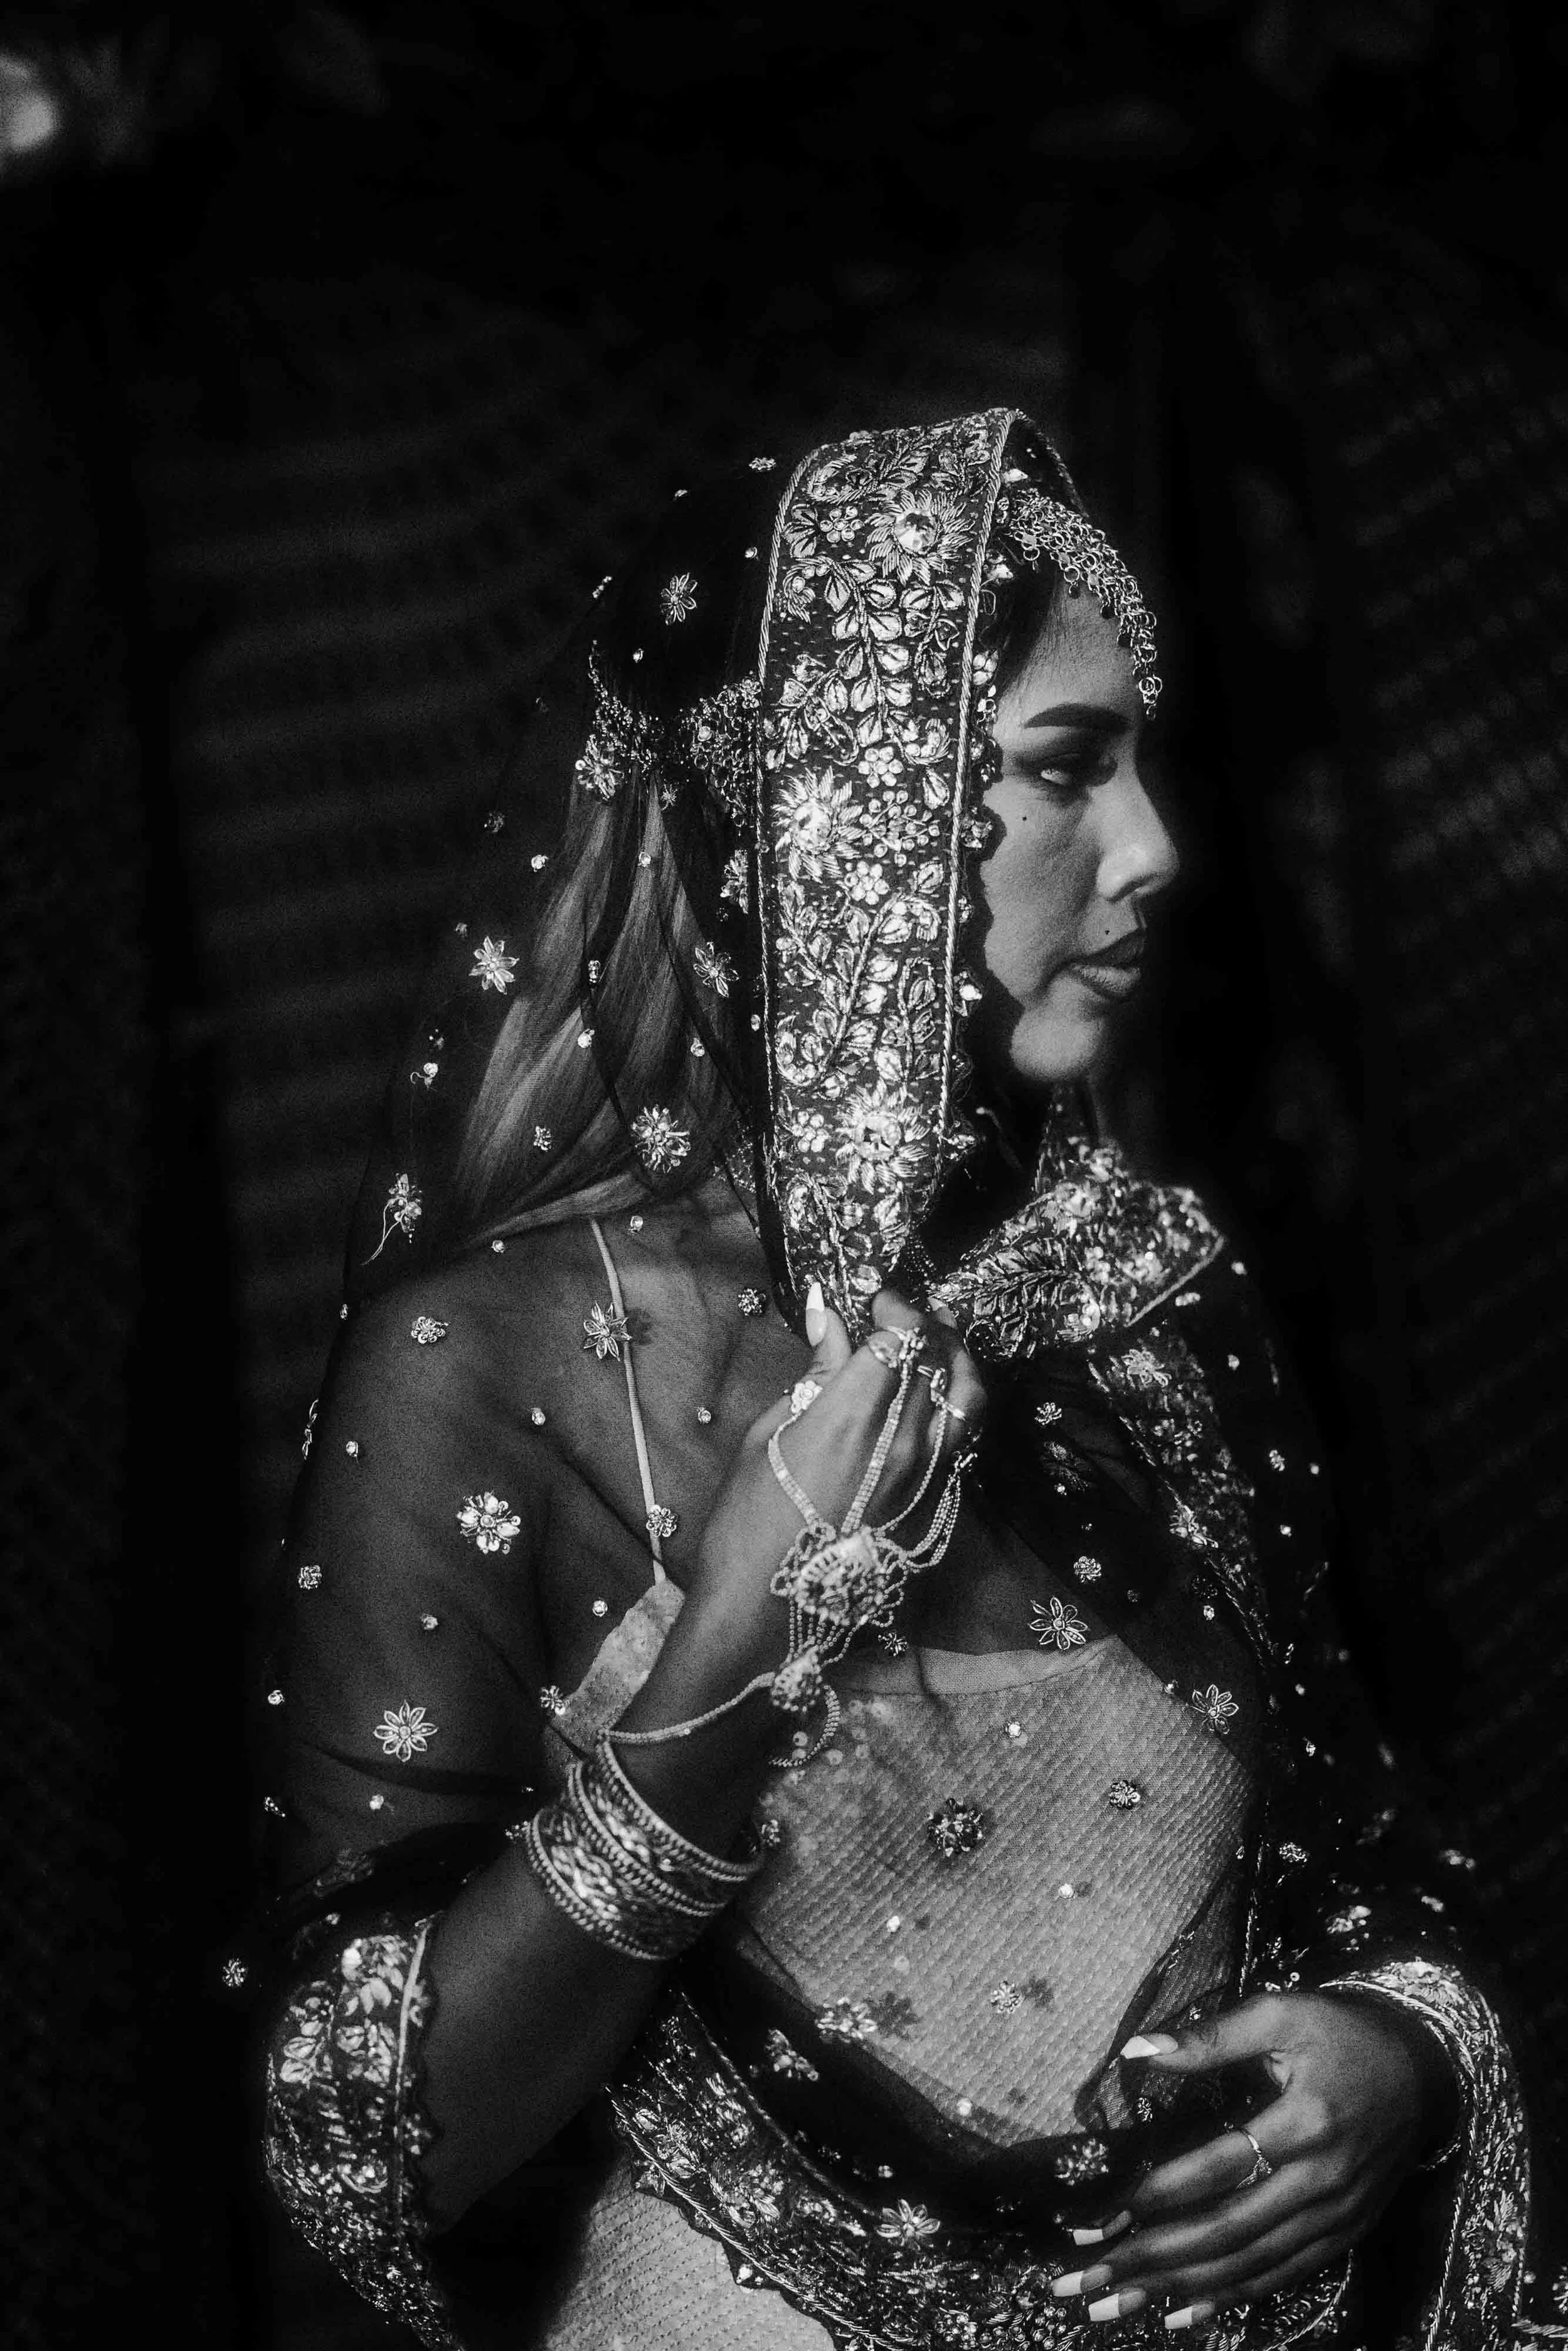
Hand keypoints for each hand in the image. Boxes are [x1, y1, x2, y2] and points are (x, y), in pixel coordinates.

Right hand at [684, 1286, 986, 1672]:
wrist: (765, 1613)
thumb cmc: (747, 1524)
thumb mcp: (767, 1438)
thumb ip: (812, 1376)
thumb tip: (830, 1320)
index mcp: (849, 1419)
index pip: (901, 1339)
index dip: (895, 1309)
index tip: (876, 1303)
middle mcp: (900, 1445)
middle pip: (938, 1360)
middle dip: (925, 1327)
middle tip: (901, 1318)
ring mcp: (924, 1479)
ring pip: (967, 1399)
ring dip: (955, 1361)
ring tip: (934, 1347)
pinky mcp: (934, 1508)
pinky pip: (963, 1442)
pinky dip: (957, 1407)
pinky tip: (934, 1401)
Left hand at [1052, 1992, 1451, 2328]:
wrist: (1424, 2072)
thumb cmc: (1343, 2033)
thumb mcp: (1281, 2014)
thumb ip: (1211, 2036)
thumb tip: (1138, 2049)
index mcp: (1304, 2122)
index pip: (1218, 2168)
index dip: (1158, 2195)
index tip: (1103, 2216)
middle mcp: (1322, 2180)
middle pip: (1227, 2232)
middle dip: (1152, 2260)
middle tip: (1088, 2280)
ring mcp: (1336, 2216)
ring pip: (1249, 2265)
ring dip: (1179, 2289)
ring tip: (1115, 2305)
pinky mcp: (1345, 2235)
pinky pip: (1282, 2276)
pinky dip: (1230, 2298)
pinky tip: (1182, 2313)